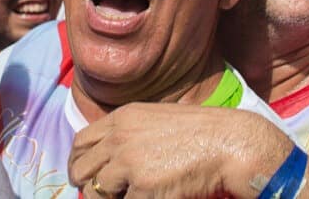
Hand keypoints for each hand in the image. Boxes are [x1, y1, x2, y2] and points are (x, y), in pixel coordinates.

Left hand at [69, 103, 290, 198]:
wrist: (229, 143)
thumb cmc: (200, 133)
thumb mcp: (157, 120)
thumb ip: (130, 135)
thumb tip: (111, 162)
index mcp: (122, 118)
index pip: (80, 142)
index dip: (79, 162)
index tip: (86, 175)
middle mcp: (119, 138)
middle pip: (80, 169)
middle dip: (86, 186)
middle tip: (102, 195)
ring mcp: (128, 163)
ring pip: (95, 193)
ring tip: (131, 195)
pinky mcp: (142, 188)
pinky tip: (153, 198)